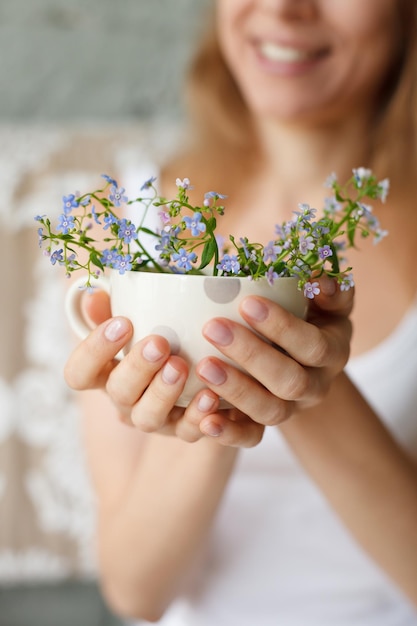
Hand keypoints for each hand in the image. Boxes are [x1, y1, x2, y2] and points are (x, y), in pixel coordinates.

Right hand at [64, 290, 262, 446]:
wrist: (198, 367)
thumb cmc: (158, 334)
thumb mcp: (134, 319)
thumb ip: (112, 308)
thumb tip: (94, 294)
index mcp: (105, 373)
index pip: (80, 373)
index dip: (93, 352)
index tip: (122, 323)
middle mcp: (125, 400)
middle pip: (118, 393)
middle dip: (137, 368)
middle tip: (158, 343)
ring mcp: (153, 418)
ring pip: (148, 418)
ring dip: (163, 393)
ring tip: (181, 366)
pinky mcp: (184, 429)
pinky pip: (188, 431)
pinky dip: (199, 415)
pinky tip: (211, 395)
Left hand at [195, 275, 353, 428]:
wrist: (298, 353)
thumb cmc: (308, 312)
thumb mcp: (324, 297)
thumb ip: (329, 287)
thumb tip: (320, 280)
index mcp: (333, 352)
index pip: (312, 345)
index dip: (282, 327)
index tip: (247, 303)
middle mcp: (316, 386)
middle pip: (290, 382)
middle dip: (251, 355)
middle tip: (213, 328)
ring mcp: (291, 409)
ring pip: (270, 411)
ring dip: (236, 390)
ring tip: (203, 366)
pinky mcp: (264, 425)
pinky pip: (251, 438)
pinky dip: (229, 434)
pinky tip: (206, 421)